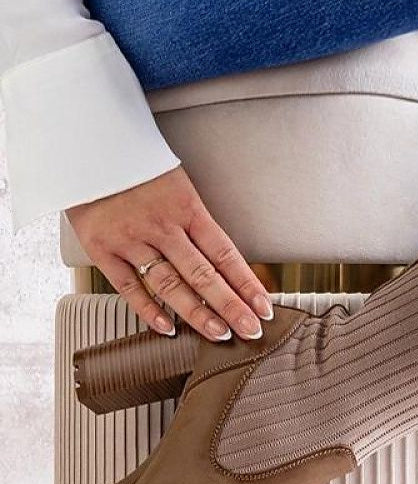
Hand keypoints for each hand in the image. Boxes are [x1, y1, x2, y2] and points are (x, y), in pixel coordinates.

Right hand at [66, 166, 272, 341]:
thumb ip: (195, 224)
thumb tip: (223, 263)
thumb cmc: (137, 169)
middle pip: (203, 274)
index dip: (246, 283)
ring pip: (170, 285)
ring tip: (219, 333)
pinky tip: (168, 328)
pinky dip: (149, 310)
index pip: (225, 253)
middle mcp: (162, 226)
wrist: (88, 149)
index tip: (263, 306)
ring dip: (198, 314)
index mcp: (187, 208)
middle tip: (250, 330)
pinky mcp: (103, 249)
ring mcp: (132, 239)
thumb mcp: (177, 187)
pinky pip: (129, 286)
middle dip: (231, 306)